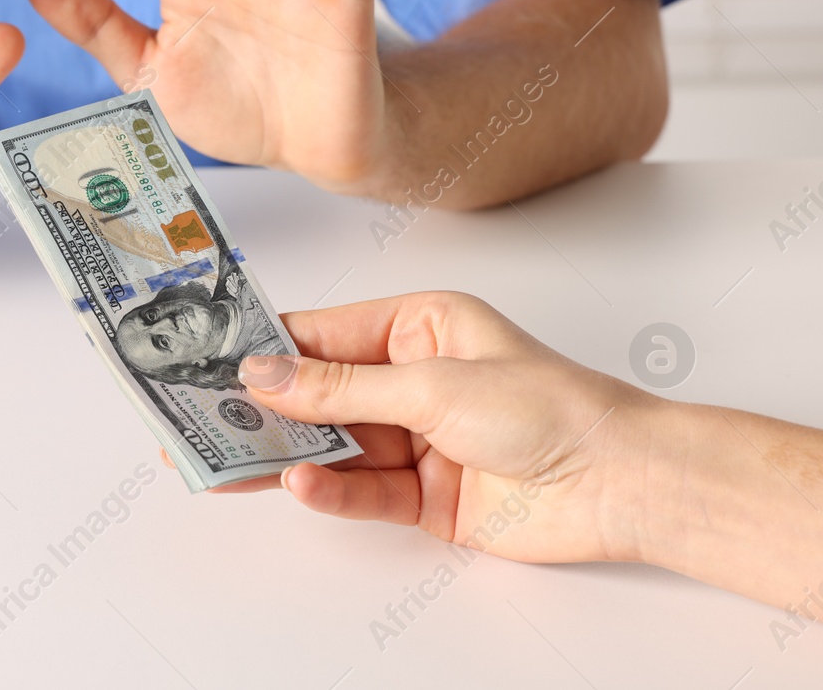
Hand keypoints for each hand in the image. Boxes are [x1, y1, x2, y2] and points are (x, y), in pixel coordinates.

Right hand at [223, 292, 665, 565]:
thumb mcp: (432, 385)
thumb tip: (268, 374)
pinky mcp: (425, 495)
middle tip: (202, 418)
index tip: (211, 360)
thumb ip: (342, 388)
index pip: (323, 335)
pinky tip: (300, 484)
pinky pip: (362, 489)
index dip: (267, 349)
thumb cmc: (552, 407)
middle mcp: (413, 379)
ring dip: (286, 452)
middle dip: (265, 407)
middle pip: (319, 393)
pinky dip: (329, 489)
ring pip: (333, 445)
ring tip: (229, 460)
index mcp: (418, 326)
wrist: (620, 484)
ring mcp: (417, 439)